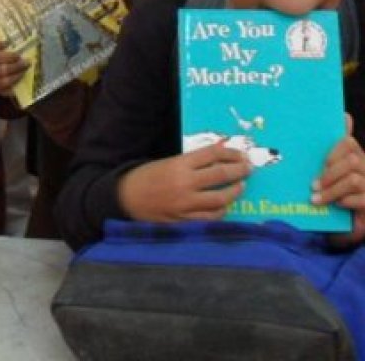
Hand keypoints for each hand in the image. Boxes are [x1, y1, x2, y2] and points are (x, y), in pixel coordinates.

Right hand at [0, 34, 26, 96]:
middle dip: (7, 58)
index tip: (6, 42)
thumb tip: (21, 19)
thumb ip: (10, 31)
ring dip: (13, 69)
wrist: (9, 67)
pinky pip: (0, 87)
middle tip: (20, 56)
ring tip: (25, 65)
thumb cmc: (8, 48)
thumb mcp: (7, 37)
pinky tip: (21, 75)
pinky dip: (12, 81)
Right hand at [118, 142, 249, 221]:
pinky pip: (211, 217)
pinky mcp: (185, 220)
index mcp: (178, 164)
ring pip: (220, 199)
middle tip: (248, 168)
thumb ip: (191, 162)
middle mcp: (184, 183)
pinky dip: (222, 210)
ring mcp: (186, 204)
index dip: (230, 153)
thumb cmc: (146, 177)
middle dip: (239, 170)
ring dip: (234, 191)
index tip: (241, 154)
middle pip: (221, 174)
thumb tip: (219, 157)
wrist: (126, 198)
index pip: (212, 155)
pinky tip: (224, 205)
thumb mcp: (167, 163)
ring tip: (240, 186)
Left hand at [316, 114, 364, 244]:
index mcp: (354, 155)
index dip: (334, 150)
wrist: (346, 221)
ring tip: (316, 198)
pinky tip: (337, 205)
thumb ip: (323, 153)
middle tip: (313, 185)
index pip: (348, 142)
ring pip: (354, 180)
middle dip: (330, 173)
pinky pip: (361, 199)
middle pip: (352, 161)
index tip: (322, 162)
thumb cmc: (332, 191)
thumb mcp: (325, 172)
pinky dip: (345, 201)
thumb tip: (327, 123)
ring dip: (332, 190)